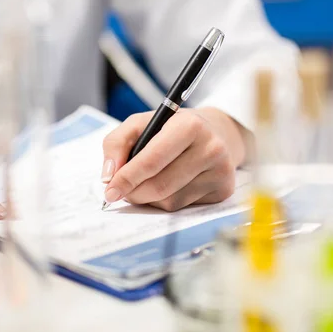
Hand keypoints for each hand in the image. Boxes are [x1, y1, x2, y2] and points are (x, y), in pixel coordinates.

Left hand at [101, 107, 247, 211]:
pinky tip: (168, 185)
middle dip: (134, 192)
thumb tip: (108, 176)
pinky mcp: (223, 190)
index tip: (109, 190)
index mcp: (189, 125)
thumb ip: (116, 143)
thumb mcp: (140, 123)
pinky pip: (182, 207)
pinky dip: (166, 202)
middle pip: (160, 186)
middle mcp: (211, 148)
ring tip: (146, 182)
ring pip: (170, 202)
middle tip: (120, 191)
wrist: (215, 132)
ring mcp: (220, 172)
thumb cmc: (171, 128)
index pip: (152, 160)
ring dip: (148, 199)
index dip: (127, 178)